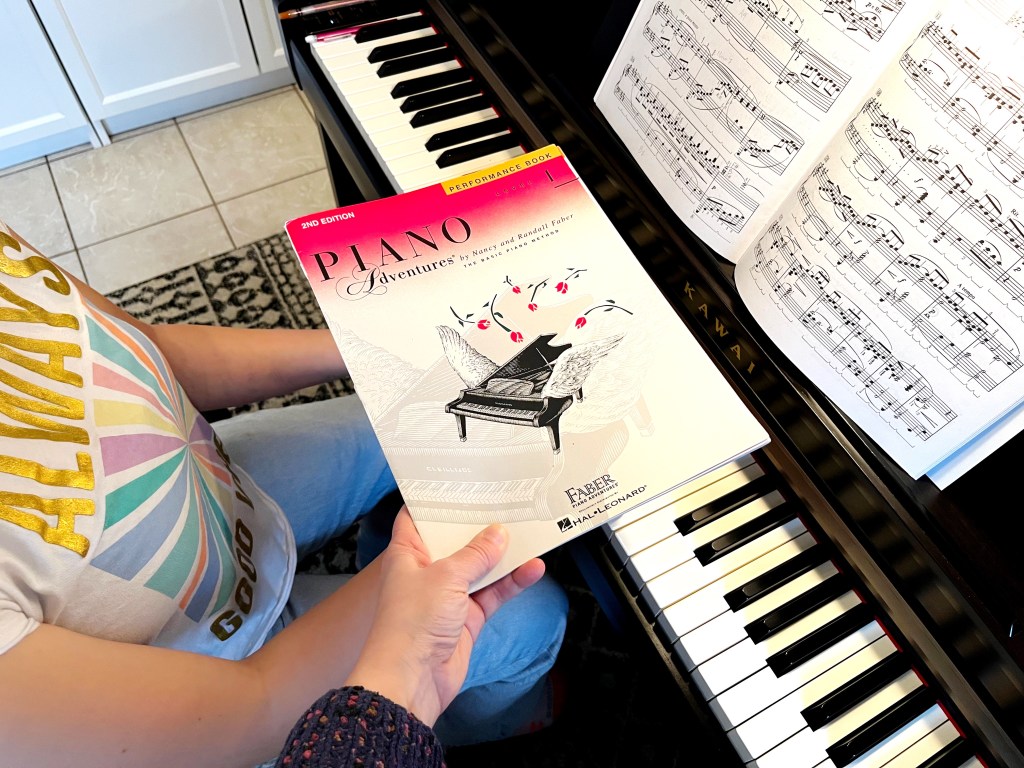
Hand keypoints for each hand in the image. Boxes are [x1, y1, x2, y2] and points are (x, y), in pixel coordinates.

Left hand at [344, 506, 544, 724]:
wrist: (412, 680)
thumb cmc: (412, 622)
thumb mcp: (446, 577)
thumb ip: (475, 554)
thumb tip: (498, 534)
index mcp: (408, 553)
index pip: (416, 517)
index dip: (435, 499)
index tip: (460, 481)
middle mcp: (426, 570)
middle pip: (455, 540)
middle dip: (479, 525)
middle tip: (505, 501)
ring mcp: (447, 594)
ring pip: (479, 567)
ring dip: (502, 554)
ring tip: (528, 531)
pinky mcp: (466, 616)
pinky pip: (493, 593)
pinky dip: (511, 582)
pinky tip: (532, 568)